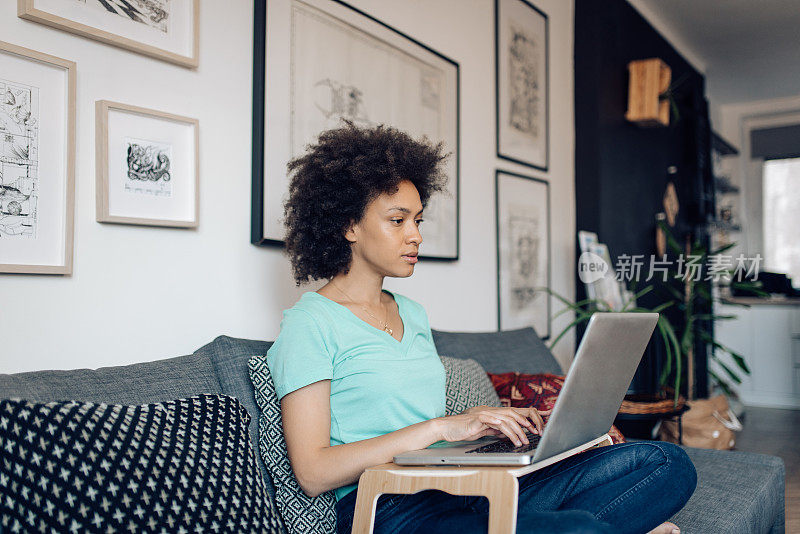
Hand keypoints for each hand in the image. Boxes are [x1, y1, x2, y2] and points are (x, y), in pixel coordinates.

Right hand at [435, 406, 551, 446]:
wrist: (446, 428)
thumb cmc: (462, 430)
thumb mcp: (482, 431)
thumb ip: (493, 430)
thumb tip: (505, 433)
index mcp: (492, 414)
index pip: (513, 415)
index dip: (525, 420)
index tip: (536, 427)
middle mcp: (490, 412)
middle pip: (512, 415)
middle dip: (525, 425)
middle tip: (534, 434)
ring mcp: (484, 414)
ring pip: (505, 420)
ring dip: (516, 431)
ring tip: (522, 441)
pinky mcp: (477, 419)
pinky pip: (491, 420)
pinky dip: (500, 425)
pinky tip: (508, 432)